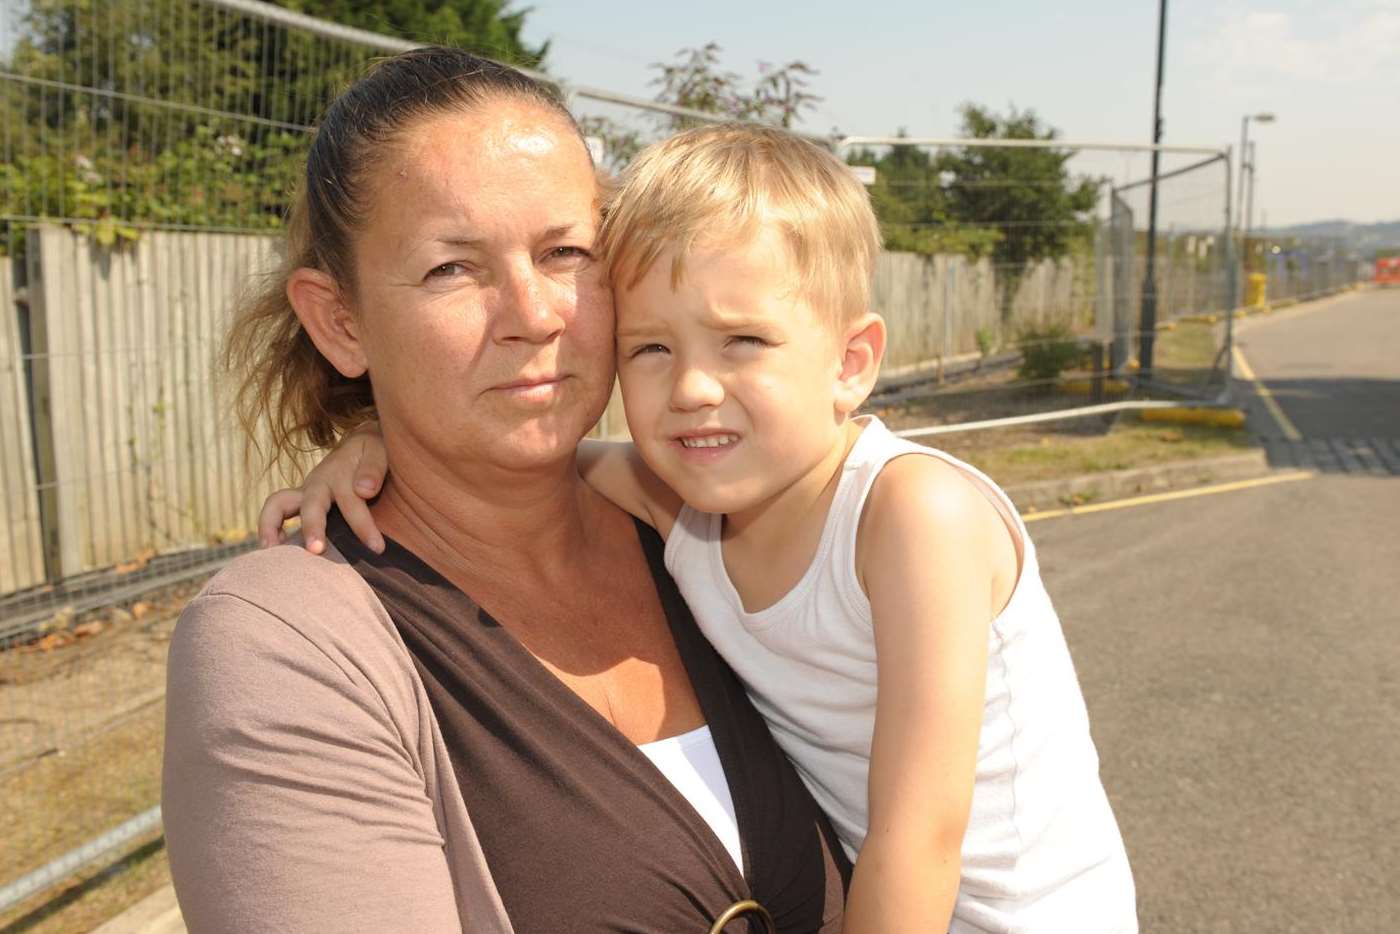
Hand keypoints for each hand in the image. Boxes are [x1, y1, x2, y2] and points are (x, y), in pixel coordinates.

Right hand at [256, 423, 388, 553]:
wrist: (360, 445)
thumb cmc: (372, 452)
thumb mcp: (378, 451)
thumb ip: (373, 469)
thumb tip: (364, 490)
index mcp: (339, 473)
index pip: (351, 500)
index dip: (363, 526)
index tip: (377, 548)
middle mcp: (317, 484)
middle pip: (310, 505)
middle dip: (312, 527)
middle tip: (316, 551)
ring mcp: (304, 494)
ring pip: (277, 505)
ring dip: (271, 528)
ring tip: (272, 553)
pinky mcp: (299, 503)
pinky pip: (276, 514)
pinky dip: (271, 531)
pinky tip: (275, 552)